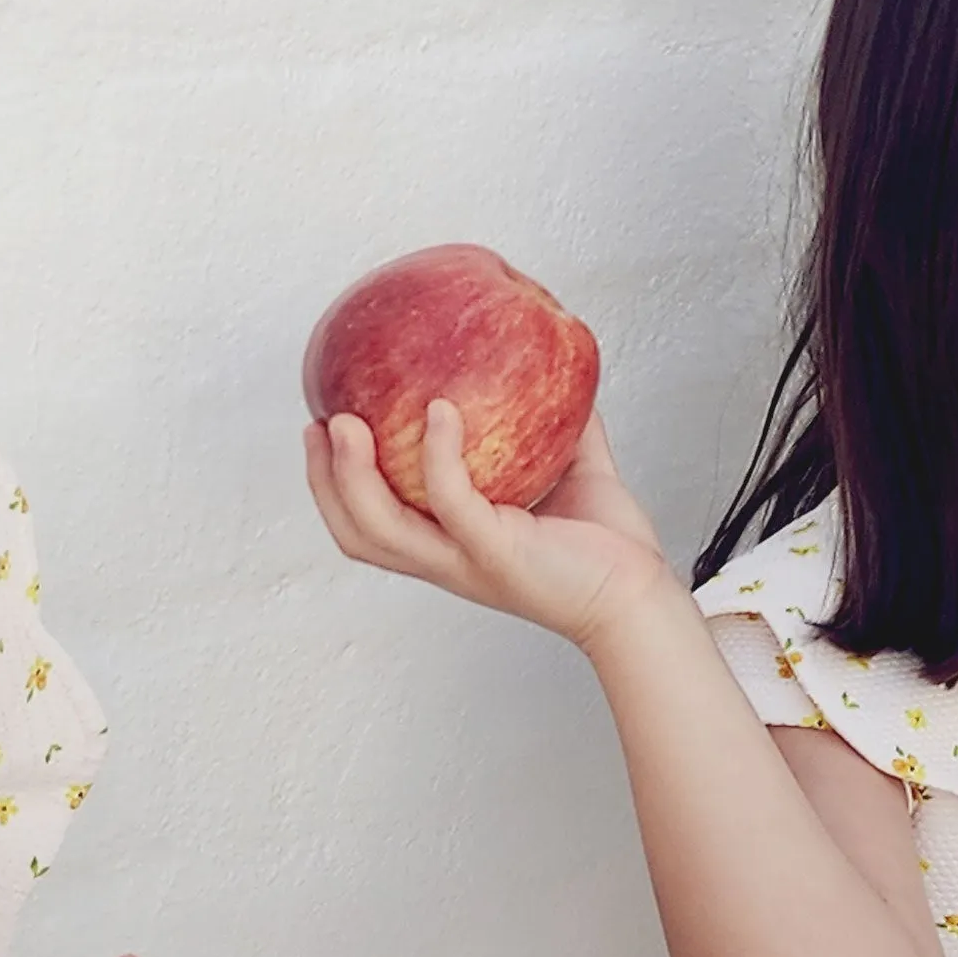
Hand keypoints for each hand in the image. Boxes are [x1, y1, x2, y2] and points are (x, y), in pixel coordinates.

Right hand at [306, 397, 678, 651]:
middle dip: (324, 482)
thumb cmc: (605, 546)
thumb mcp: (571, 470)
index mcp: (450, 545)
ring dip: (353, 475)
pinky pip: (452, 502)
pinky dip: (438, 455)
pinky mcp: (497, 553)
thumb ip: (552, 422)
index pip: (370, 526)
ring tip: (348, 421)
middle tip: (319, 424)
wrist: (638, 595)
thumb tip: (550, 361)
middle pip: (357, 533)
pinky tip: (440, 410)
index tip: (324, 430)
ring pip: (383, 529)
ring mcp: (467, 560)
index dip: (333, 486)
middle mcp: (448, 560)